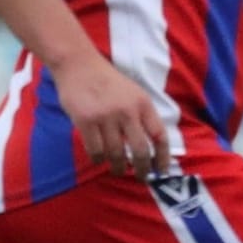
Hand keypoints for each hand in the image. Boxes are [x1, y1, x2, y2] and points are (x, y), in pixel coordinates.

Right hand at [52, 53, 169, 177]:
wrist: (78, 64)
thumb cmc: (108, 81)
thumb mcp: (134, 93)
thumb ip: (142, 115)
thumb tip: (151, 147)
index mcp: (143, 103)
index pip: (160, 135)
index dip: (163, 157)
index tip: (162, 170)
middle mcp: (127, 111)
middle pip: (140, 150)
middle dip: (142, 169)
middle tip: (141, 177)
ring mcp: (105, 116)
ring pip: (116, 154)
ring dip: (118, 167)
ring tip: (118, 170)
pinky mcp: (85, 121)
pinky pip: (95, 150)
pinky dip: (98, 159)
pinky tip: (99, 159)